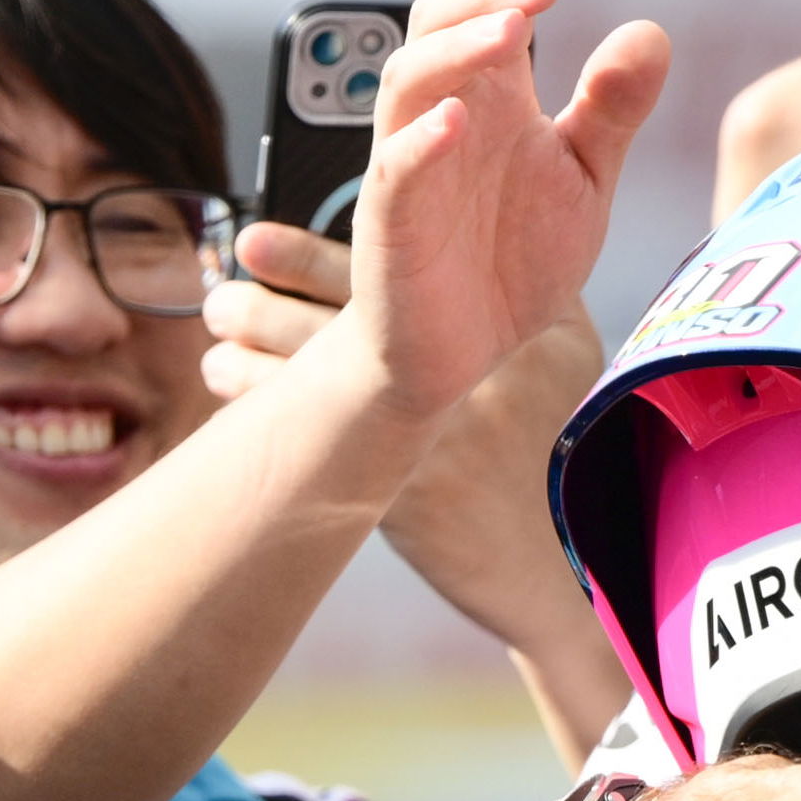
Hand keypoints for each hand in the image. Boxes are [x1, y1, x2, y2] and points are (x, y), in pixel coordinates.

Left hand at [207, 223, 623, 764]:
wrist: (577, 567)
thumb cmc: (577, 456)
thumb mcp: (575, 358)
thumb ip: (530, 291)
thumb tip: (485, 233)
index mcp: (490, 332)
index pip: (377, 274)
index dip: (300, 256)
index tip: (254, 245)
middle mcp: (452, 379)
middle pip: (322, 325)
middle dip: (253, 307)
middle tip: (224, 297)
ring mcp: (424, 441)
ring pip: (302, 384)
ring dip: (244, 361)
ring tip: (222, 352)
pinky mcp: (400, 498)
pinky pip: (311, 448)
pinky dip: (261, 419)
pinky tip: (240, 398)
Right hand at [220, 0, 665, 426]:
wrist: (461, 353)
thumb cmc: (513, 260)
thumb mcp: (581, 183)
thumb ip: (609, 113)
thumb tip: (650, 33)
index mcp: (491, 98)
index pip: (495, 6)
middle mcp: (445, 115)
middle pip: (444, 22)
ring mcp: (412, 163)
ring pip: (413, 81)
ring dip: (460, 49)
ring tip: (514, 30)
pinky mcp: (392, 221)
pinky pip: (396, 169)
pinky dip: (423, 143)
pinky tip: (460, 122)